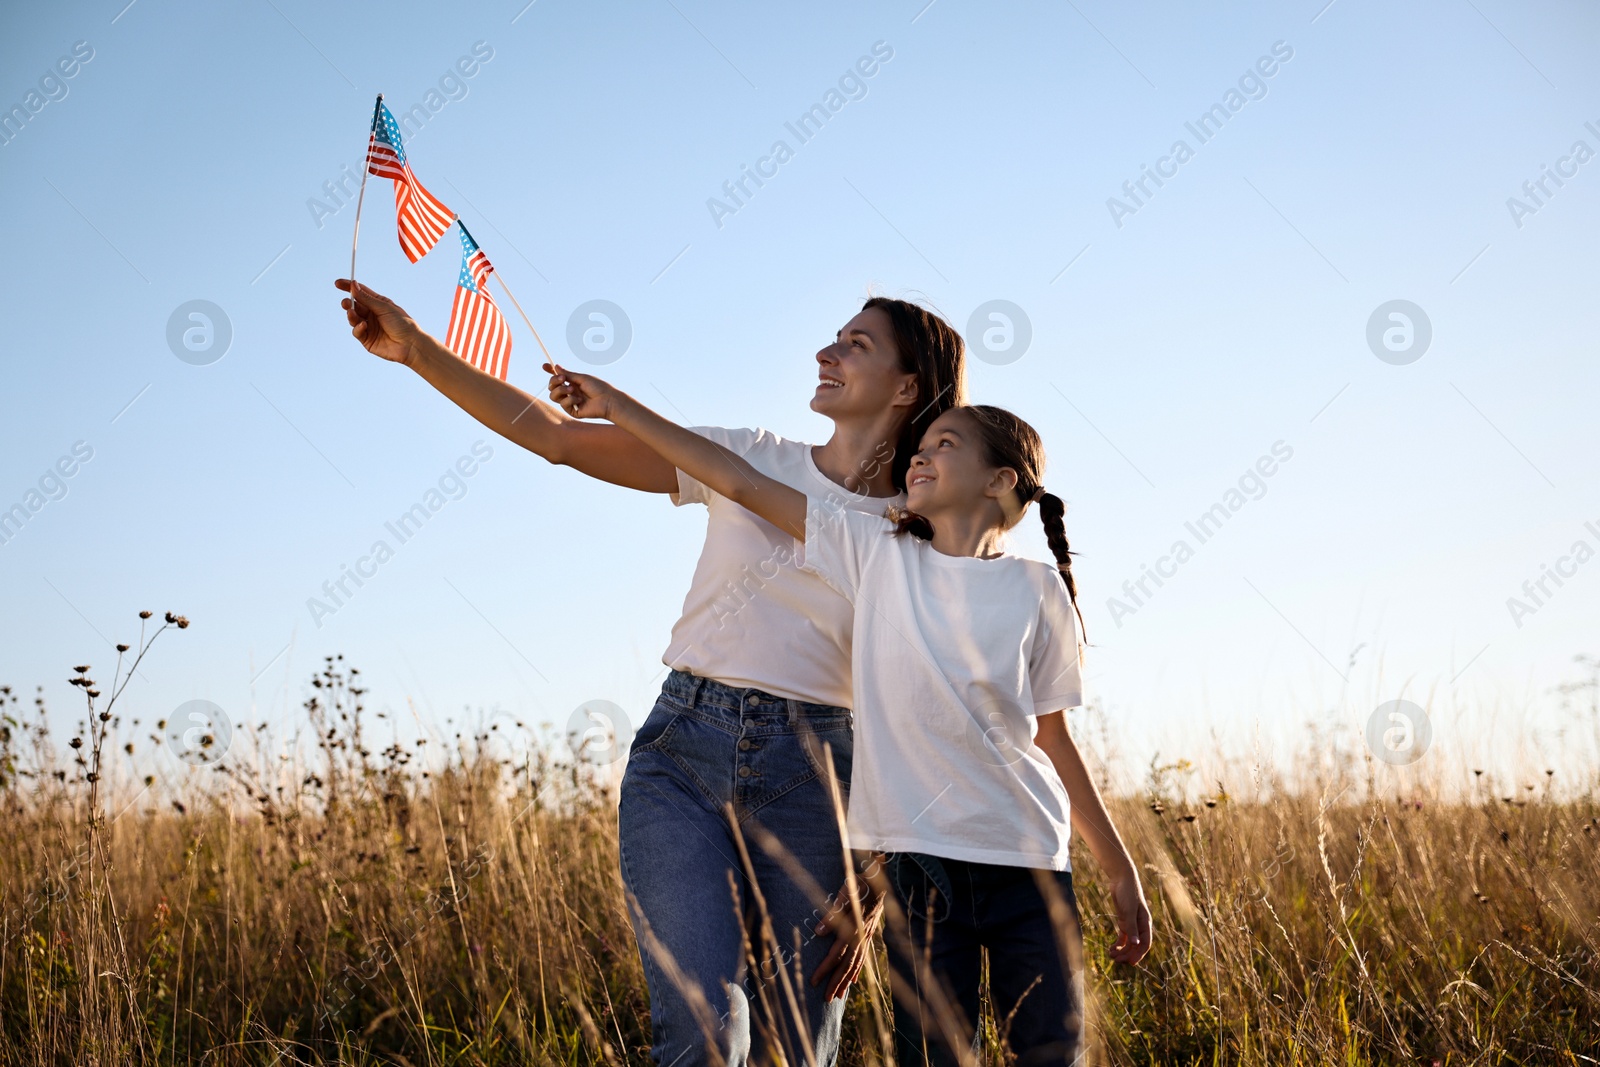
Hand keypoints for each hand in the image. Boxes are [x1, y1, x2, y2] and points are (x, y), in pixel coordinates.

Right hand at [335, 278, 422, 365]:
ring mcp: (369, 327)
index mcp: (378, 304)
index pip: (360, 293)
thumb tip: (353, 285)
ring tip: (351, 312)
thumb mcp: (384, 308)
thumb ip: (367, 299)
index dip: (349, 287)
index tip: (338, 283)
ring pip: (353, 319)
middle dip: (348, 303)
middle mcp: (372, 314)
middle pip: (355, 306)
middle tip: (346, 302)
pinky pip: (357, 332)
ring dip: (351, 315)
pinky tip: (364, 326)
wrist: (411, 345)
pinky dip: (358, 328)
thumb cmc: (402, 324)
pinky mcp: (367, 340)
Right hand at [544, 362, 617, 420]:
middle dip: (554, 381)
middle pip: (552, 387)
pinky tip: (580, 400)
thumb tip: (556, 366)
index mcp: (572, 383)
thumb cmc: (598, 387)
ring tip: (572, 390)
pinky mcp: (572, 411)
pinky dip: (570, 400)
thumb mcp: (582, 378)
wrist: (608, 400)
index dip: (550, 372)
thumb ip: (568, 374)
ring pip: (553, 396)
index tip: (544, 366)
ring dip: (561, 390)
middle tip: (563, 379)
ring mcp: (570, 402)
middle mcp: (570, 392)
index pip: (557, 378)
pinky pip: (563, 404)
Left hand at [809, 877, 882, 1000]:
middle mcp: (860, 936)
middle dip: (835, 982)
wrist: (882, 877)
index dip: (824, 969)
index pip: (835, 954)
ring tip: (838, 995)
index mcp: (852, 928)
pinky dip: (857, 969)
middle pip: (846, 965)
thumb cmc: (860, 882)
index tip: (813, 982)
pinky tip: (853, 979)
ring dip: (846, 980)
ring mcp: (866, 936)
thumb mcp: (844, 893)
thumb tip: (818, 932)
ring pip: (856, 963)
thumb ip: (832, 914)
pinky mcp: (870, 933)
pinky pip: (863, 956)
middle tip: (826, 1000)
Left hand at [1107, 870, 1151, 964]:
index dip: (1139, 954)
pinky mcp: (1124, 920)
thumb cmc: (1128, 892)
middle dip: (1128, 954)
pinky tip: (1111, 948)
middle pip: (1136, 945)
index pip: (1145, 943)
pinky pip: (1123, 936)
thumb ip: (1132, 927)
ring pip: (1129, 943)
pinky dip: (1118, 944)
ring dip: (1122, 950)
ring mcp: (1132, 923)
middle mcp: (1140, 925)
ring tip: (1111, 955)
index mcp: (1145, 923)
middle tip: (1116, 960)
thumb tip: (1136, 945)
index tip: (1130, 963)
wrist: (1121, 878)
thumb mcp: (1129, 910)